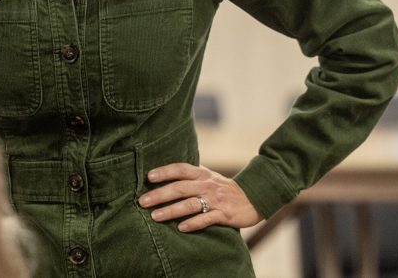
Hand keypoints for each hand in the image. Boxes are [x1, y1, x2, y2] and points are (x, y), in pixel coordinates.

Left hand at [137, 163, 262, 231]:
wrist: (254, 198)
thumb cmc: (224, 188)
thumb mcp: (209, 176)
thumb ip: (190, 175)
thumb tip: (164, 173)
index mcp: (202, 174)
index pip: (180, 169)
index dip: (164, 172)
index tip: (149, 177)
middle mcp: (207, 185)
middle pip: (180, 188)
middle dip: (160, 195)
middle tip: (142, 201)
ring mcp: (216, 200)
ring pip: (190, 204)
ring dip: (171, 211)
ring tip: (155, 216)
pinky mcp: (225, 214)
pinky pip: (206, 219)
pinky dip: (193, 223)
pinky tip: (181, 228)